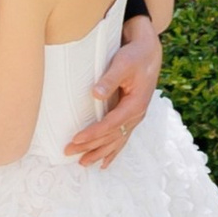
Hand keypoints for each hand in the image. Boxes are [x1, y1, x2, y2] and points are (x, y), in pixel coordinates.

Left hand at [63, 10, 161, 166]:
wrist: (149, 52)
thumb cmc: (135, 56)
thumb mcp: (123, 64)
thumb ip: (109, 79)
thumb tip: (96, 93)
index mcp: (135, 104)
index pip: (111, 124)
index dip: (93, 133)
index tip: (76, 139)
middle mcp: (137, 115)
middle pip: (112, 136)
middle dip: (90, 146)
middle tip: (68, 152)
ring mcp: (135, 117)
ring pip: (117, 141)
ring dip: (100, 153)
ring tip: (83, 164)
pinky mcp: (131, 115)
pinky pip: (122, 138)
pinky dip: (113, 151)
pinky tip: (104, 163)